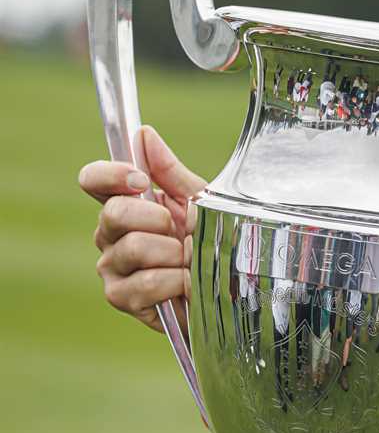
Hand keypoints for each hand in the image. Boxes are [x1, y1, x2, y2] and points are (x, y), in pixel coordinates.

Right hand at [78, 126, 205, 332]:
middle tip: (182, 234)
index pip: (94, 180)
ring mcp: (112, 267)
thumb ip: (171, 172)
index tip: (141, 181)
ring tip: (190, 262)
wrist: (230, 292)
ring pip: (132, 248)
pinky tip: (187, 284)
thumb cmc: (212, 245)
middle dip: (158, 221)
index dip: (111, 175)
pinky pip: (145, 282)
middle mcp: (111, 235)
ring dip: (174, 254)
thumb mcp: (200, 203)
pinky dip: (177, 281)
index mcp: (127, 205)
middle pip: (113, 213)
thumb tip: (144, 134)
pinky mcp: (121, 298)